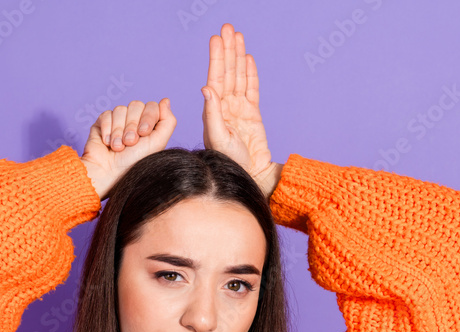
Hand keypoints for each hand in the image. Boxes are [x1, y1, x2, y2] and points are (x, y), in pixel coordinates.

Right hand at [80, 99, 175, 199]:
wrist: (108, 173)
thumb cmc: (133, 163)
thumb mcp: (157, 143)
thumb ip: (167, 121)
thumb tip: (165, 100)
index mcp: (149, 125)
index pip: (152, 106)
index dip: (148, 117)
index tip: (143, 133)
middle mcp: (134, 122)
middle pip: (136, 105)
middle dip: (132, 125)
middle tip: (129, 143)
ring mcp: (117, 121)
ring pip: (120, 109)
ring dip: (119, 131)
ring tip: (118, 147)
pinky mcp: (102, 123)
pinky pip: (107, 115)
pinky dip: (108, 130)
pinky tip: (108, 144)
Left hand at [201, 23, 279, 198]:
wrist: (250, 175)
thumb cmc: (230, 162)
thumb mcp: (218, 137)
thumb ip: (213, 113)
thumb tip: (206, 88)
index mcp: (214, 110)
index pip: (215, 77)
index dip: (216, 58)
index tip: (216, 39)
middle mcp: (225, 106)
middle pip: (227, 71)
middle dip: (227, 50)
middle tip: (227, 28)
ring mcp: (239, 109)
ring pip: (239, 76)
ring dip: (238, 56)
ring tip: (237, 36)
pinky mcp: (253, 114)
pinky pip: (252, 89)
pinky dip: (250, 73)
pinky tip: (247, 59)